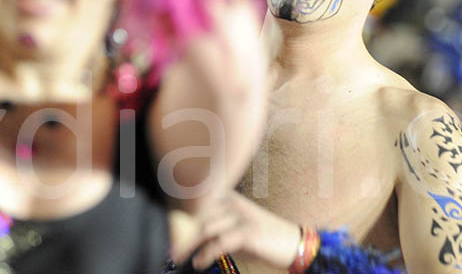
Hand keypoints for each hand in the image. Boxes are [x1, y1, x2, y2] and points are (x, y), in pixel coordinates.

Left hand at [174, 192, 301, 270]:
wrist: (295, 244)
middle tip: (169, 245)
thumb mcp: (240, 228)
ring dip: (189, 244)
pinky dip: (205, 253)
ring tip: (179, 256)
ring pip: (206, 227)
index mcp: (231, 199)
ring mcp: (242, 216)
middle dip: (181, 230)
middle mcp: (235, 203)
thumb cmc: (265, 238)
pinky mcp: (248, 232)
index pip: (200, 198)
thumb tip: (194, 236)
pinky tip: (198, 262)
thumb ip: (218, 227)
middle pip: (199, 213)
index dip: (181, 208)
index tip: (166, 222)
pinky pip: (219, 242)